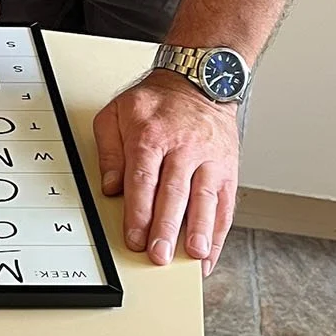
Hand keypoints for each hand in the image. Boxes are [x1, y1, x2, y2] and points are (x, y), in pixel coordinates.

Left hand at [92, 71, 238, 274]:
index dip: (139, 212)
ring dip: (200, 230)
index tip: (135, 237)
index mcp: (151, 136)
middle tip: (160, 254)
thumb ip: (108, 151)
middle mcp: (183, 148)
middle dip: (167, 228)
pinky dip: (219, 231)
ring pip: (205, 199)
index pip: (144, 179)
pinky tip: (210, 253)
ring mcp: (209, 160)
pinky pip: (226, 204)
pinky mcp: (227, 170)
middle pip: (175, 193)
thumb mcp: (117, 113)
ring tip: (195, 255)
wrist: (200, 81)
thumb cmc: (157, 102)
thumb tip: (110, 187)